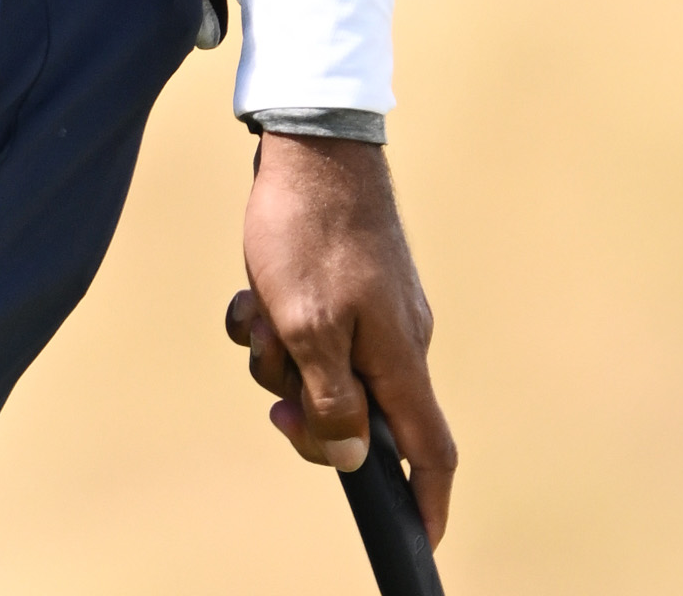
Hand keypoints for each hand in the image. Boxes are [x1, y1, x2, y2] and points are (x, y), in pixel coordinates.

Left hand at [227, 134, 454, 542]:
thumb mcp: (307, 328)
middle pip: (358, 412)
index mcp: (400, 358)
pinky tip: (251, 289)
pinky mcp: (346, 282)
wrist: (309, 140)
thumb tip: (353, 458)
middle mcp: (398, 338)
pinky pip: (306, 326)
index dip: (427, 503)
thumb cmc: (309, 231)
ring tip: (259, 307)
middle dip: (304, 404)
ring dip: (277, 351)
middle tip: (273, 379)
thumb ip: (331, 402)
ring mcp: (373, 308)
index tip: (420, 542)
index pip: (432, 452)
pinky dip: (273, 318)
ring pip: (319, 366)